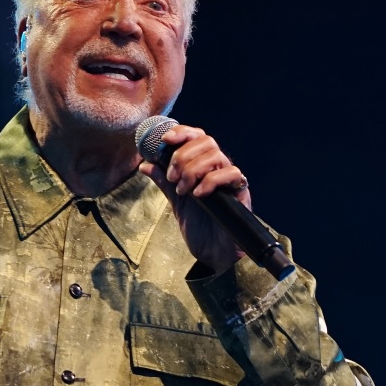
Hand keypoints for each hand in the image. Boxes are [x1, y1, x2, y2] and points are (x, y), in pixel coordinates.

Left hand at [138, 124, 250, 273]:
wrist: (213, 253)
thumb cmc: (200, 227)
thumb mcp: (176, 202)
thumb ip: (164, 182)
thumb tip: (145, 164)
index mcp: (202, 166)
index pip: (196, 137)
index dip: (182, 132)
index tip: (164, 140)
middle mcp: (217, 168)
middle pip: (206, 141)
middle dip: (184, 156)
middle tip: (173, 178)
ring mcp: (229, 179)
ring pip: (216, 155)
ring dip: (193, 170)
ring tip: (183, 190)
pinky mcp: (240, 192)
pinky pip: (231, 174)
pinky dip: (211, 181)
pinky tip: (198, 195)